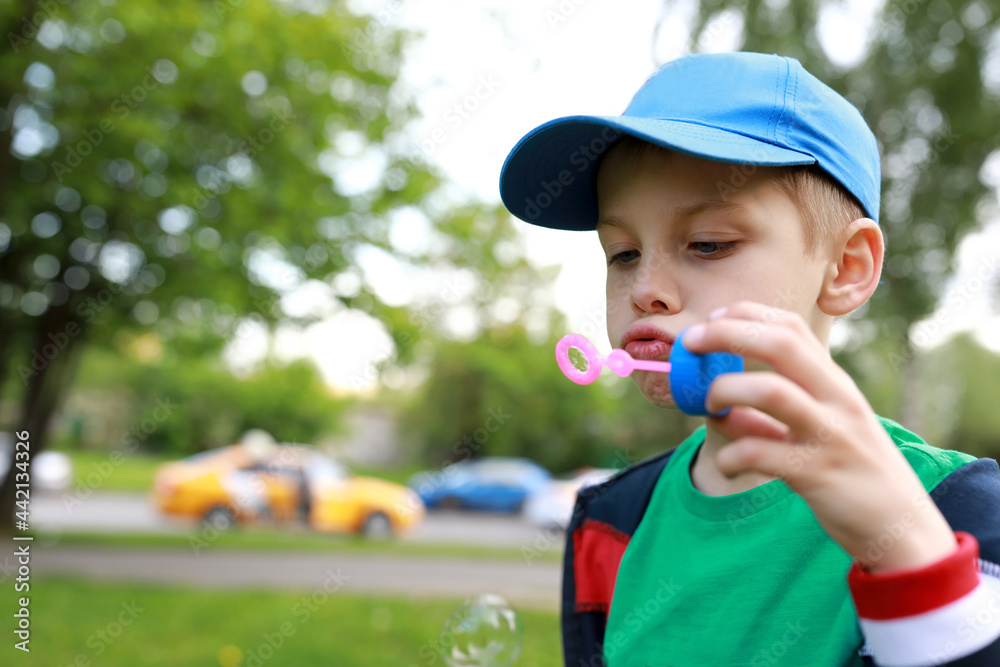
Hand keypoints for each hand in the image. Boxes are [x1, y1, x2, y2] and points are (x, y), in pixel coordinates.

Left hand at [682, 301, 956, 572]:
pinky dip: (730, 455)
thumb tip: (717, 395)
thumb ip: (777, 409)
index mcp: (834, 383)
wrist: (900, 526)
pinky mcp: (818, 474)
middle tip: (691, 343)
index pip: (791, 328)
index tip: (711, 320)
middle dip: (729, 334)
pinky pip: (760, 453)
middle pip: (781, 345)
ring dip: (726, 390)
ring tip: (710, 405)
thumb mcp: (822, 428)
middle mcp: (837, 400)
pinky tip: (726, 465)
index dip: (745, 316)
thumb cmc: (850, 471)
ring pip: (772, 391)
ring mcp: (831, 435)